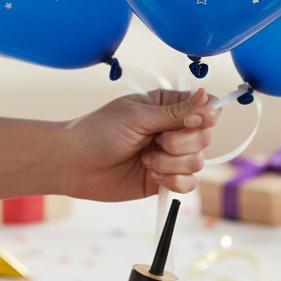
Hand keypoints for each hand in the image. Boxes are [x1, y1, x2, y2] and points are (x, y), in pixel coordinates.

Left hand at [59, 88, 220, 200]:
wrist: (75, 164)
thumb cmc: (99, 132)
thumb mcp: (138, 116)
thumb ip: (175, 113)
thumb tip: (205, 95)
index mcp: (167, 106)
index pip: (205, 107)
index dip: (205, 116)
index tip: (190, 121)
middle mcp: (172, 130)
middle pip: (204, 137)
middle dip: (181, 143)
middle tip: (155, 141)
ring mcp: (169, 156)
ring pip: (197, 162)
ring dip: (171, 163)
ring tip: (145, 160)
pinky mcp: (164, 179)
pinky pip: (188, 185)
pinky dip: (172, 181)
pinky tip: (152, 176)